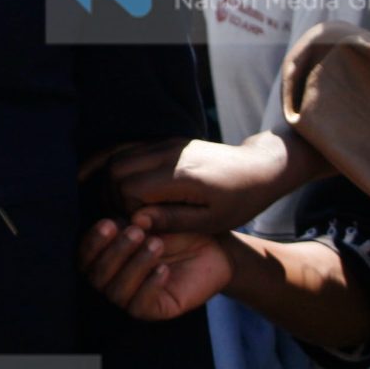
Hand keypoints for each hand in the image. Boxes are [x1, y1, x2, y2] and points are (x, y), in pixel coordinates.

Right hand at [80, 218, 234, 321]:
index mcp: (107, 257)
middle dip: (115, 251)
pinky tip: (164, 270)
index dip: (92, 242)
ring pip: (116, 291)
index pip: (85, 258)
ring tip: (156, 244)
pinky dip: (149, 286)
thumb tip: (121, 222)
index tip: (109, 223)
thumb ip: (135, 222)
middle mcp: (115, 280)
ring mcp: (132, 297)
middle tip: (137, 231)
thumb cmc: (179, 231)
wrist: (215, 249)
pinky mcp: (154, 310)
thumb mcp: (154, 220)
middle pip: (97, 276)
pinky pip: (139, 307)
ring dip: (134, 266)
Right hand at [107, 131, 295, 233]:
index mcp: (181, 176)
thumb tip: (137, 222)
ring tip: (125, 205)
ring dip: (113, 182)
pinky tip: (119, 184)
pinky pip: (128, 149)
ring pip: (117, 157)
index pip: (129, 189)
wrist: (257, 167)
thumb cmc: (239, 201)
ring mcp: (165, 144)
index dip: (127, 211)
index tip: (142, 226)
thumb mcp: (211, 221)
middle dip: (112, 196)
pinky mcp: (164, 141)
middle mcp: (168, 154)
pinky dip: (117, 167)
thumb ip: (172, 220)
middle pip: (115, 170)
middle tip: (127, 217)